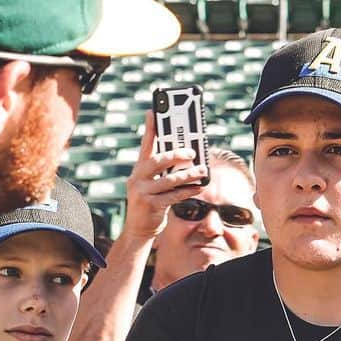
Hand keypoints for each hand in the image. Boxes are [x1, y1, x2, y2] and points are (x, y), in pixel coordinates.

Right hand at [123, 111, 208, 240]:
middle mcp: (138, 178)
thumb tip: (185, 156)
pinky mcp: (150, 205)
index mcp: (139, 169)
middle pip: (157, 161)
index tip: (154, 111)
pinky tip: (198, 187)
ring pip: (169, 180)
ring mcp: (143, 192)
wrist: (138, 229)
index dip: (150, 128)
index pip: (145, 145)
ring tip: (202, 171)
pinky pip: (173, 196)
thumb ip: (162, 171)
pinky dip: (187, 191)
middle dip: (175, 154)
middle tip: (192, 152)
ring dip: (188, 175)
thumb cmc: (150, 203)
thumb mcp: (151, 184)